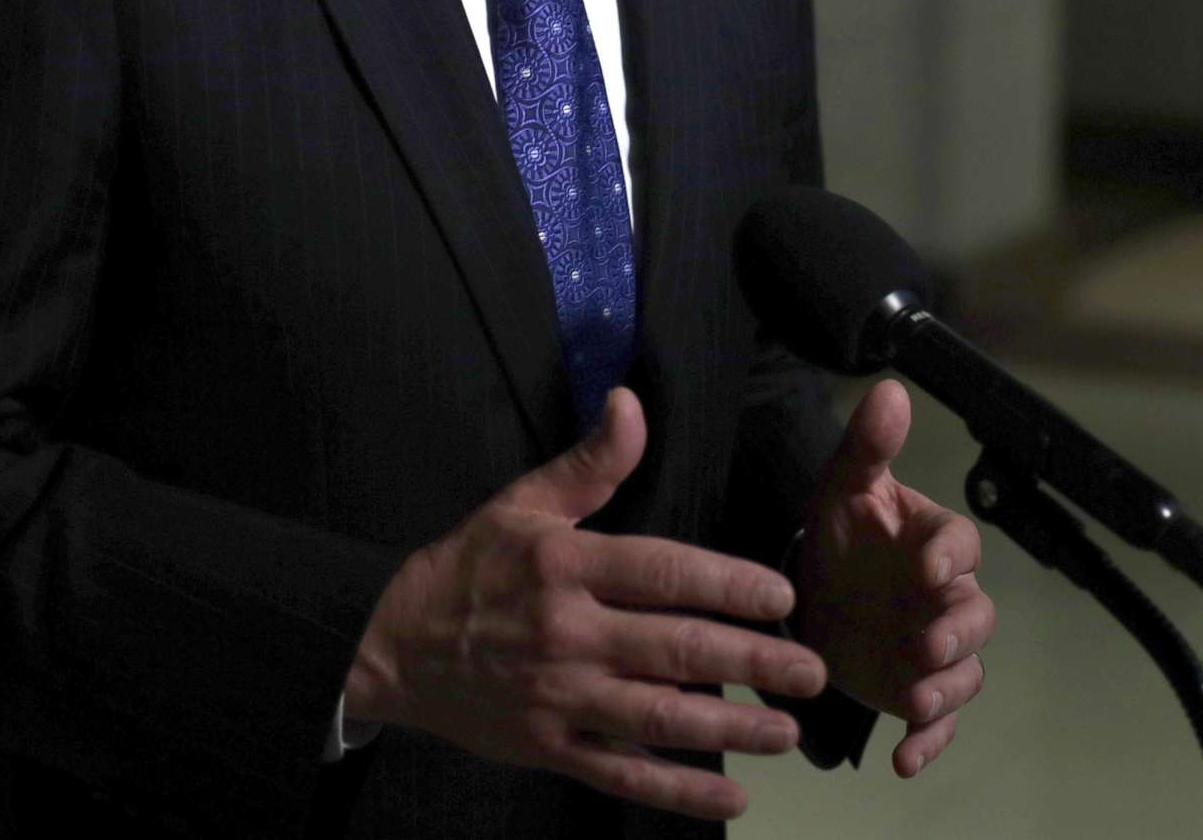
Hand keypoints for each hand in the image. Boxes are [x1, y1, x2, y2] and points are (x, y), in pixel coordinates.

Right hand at [345, 386, 829, 821]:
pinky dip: (679, 793)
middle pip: (675, 648)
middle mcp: (568, 633)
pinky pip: (624, 774)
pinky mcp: (551, 748)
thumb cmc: (466, 568)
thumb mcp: (520, 503)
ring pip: (659, 717)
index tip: (780, 596)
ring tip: (785, 731)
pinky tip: (732, 798)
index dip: (727, 584)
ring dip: (730, 729)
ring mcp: (559, 698)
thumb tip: (632, 403)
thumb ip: (589, 464)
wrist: (390, 646)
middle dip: (753, 662)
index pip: (661, 572)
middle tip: (813, 673)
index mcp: (565, 566)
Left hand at [795, 379, 994, 777]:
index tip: (926, 565)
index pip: (960, 544)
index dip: (950, 554)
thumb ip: (869, 445)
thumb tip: (890, 389)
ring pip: (964, 672)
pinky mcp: (918, 691)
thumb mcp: (843, 488)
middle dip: (957, 631)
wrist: (812, 596)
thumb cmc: (841, 538)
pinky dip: (929, 742)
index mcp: (932, 544)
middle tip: (927, 643)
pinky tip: (905, 759)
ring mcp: (934, 649)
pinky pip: (938, 723)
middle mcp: (944, 598)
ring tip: (915, 701)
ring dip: (946, 689)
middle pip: (975, 615)